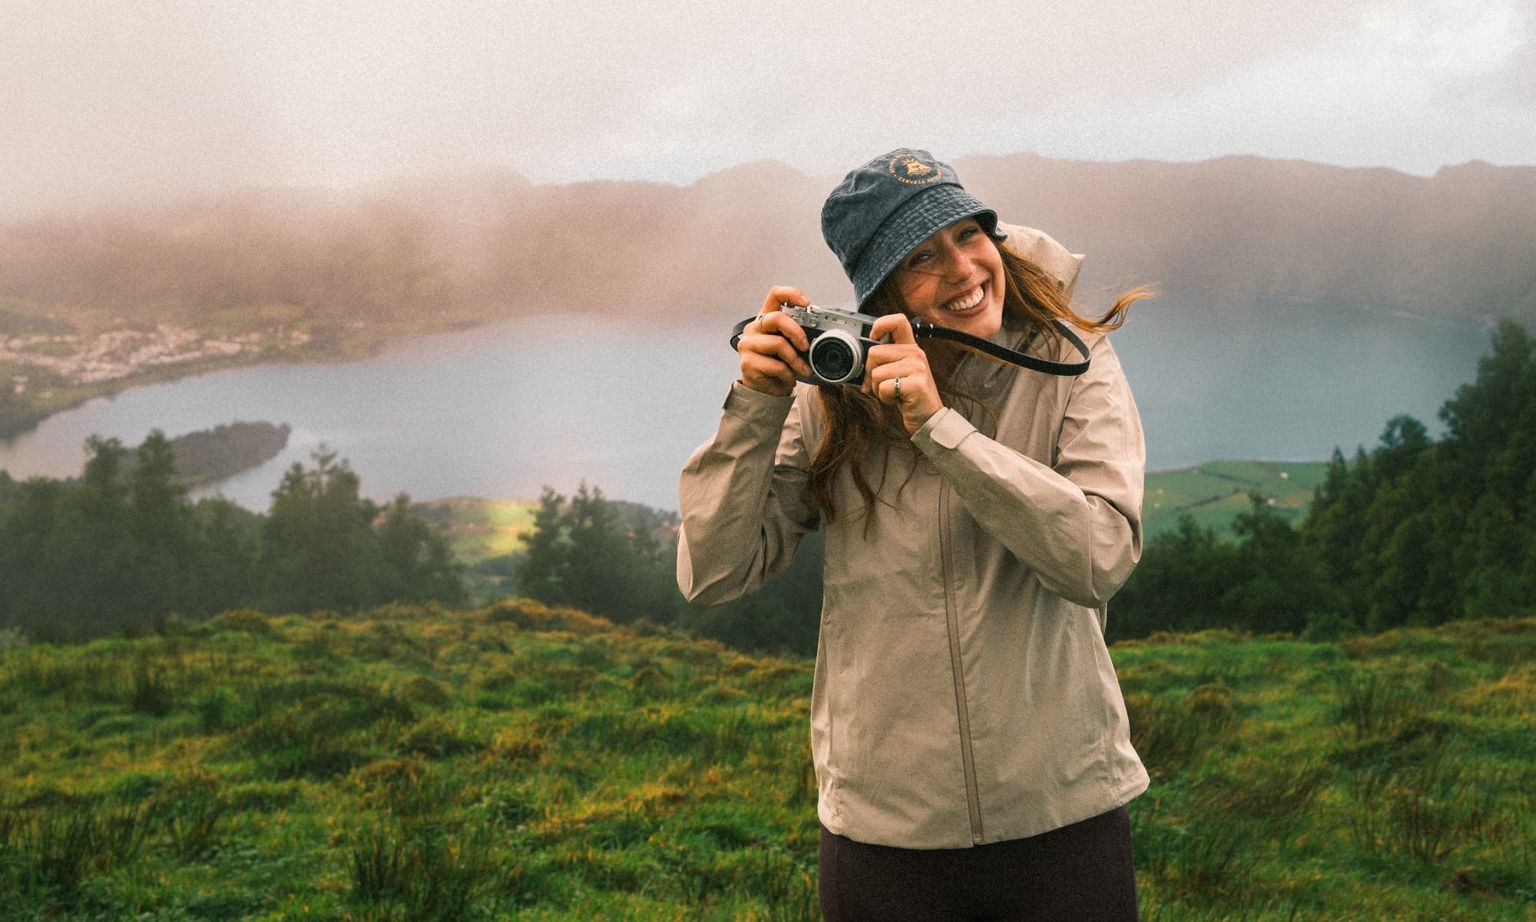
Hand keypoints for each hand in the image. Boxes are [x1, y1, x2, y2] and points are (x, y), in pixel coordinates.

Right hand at [737, 286, 813, 396]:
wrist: (766, 390)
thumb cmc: (779, 365)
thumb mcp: (790, 346)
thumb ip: (797, 335)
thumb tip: (819, 332)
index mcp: (766, 319)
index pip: (775, 295)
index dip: (791, 294)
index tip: (807, 303)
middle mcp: (754, 328)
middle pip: (777, 318)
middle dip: (797, 332)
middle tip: (806, 346)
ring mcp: (748, 344)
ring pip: (778, 344)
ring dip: (795, 359)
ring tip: (802, 369)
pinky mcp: (747, 362)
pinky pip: (776, 365)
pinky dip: (788, 374)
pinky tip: (789, 377)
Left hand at [864, 314, 942, 433]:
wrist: (927, 418)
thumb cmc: (909, 395)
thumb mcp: (898, 372)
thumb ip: (884, 360)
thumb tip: (859, 357)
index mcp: (910, 348)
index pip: (898, 321)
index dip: (880, 324)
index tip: (872, 337)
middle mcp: (916, 354)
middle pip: (874, 352)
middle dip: (871, 372)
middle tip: (883, 384)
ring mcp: (917, 368)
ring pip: (876, 372)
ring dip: (878, 388)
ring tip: (893, 392)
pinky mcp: (915, 384)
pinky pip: (884, 387)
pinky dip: (885, 397)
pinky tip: (897, 399)